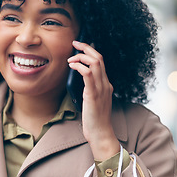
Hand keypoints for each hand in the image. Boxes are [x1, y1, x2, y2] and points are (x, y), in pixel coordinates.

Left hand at [67, 41, 119, 160]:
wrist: (101, 133)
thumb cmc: (95, 120)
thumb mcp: (93, 101)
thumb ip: (89, 90)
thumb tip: (77, 81)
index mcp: (106, 85)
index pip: (100, 62)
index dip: (90, 51)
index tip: (80, 47)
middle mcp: (106, 84)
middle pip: (99, 57)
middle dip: (86, 47)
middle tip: (74, 43)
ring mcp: (101, 89)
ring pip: (95, 62)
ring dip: (81, 56)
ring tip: (71, 58)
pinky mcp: (93, 94)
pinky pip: (88, 74)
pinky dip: (79, 66)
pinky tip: (72, 65)